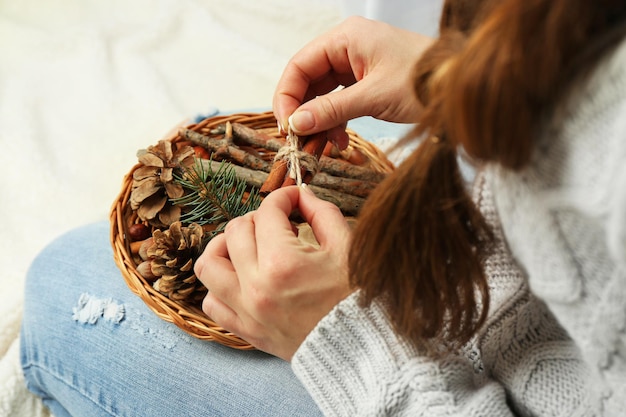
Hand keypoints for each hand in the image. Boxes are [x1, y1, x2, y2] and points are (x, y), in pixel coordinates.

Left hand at [195, 186, 352, 360]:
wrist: (360, 347)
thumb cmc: (355, 297)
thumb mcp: (347, 246)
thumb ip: (321, 212)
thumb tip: (301, 195)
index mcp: (283, 263)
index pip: (268, 212)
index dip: (283, 197)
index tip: (294, 198)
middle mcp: (256, 286)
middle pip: (235, 231)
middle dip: (257, 218)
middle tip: (279, 223)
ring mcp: (247, 311)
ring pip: (209, 265)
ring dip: (224, 247)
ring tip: (247, 245)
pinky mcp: (246, 330)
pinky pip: (212, 303)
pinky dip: (220, 285)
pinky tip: (241, 277)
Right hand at [273, 16, 432, 148]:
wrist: (460, 87)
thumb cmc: (425, 80)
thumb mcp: (373, 97)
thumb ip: (332, 109)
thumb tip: (296, 123)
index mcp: (346, 38)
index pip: (300, 65)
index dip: (287, 96)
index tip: (285, 126)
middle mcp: (348, 48)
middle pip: (308, 80)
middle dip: (303, 112)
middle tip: (299, 140)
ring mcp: (358, 65)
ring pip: (323, 94)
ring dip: (320, 121)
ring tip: (323, 145)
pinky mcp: (367, 82)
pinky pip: (340, 102)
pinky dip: (336, 122)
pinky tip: (339, 141)